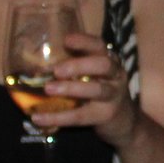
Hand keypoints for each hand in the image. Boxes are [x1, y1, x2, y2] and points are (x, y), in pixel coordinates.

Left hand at [36, 30, 138, 146]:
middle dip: (79, 65)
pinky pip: (81, 116)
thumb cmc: (101, 93)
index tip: (66, 40)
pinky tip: (39, 118)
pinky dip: (58, 117)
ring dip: (71, 88)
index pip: (99, 46)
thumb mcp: (95, 76)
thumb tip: (40, 63)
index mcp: (109, 61)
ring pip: (96, 90)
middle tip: (56, 70)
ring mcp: (113, 96)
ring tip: (48, 89)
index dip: (84, 42)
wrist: (124, 122)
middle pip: (103, 65)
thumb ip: (76, 67)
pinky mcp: (105, 116)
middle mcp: (115, 76)